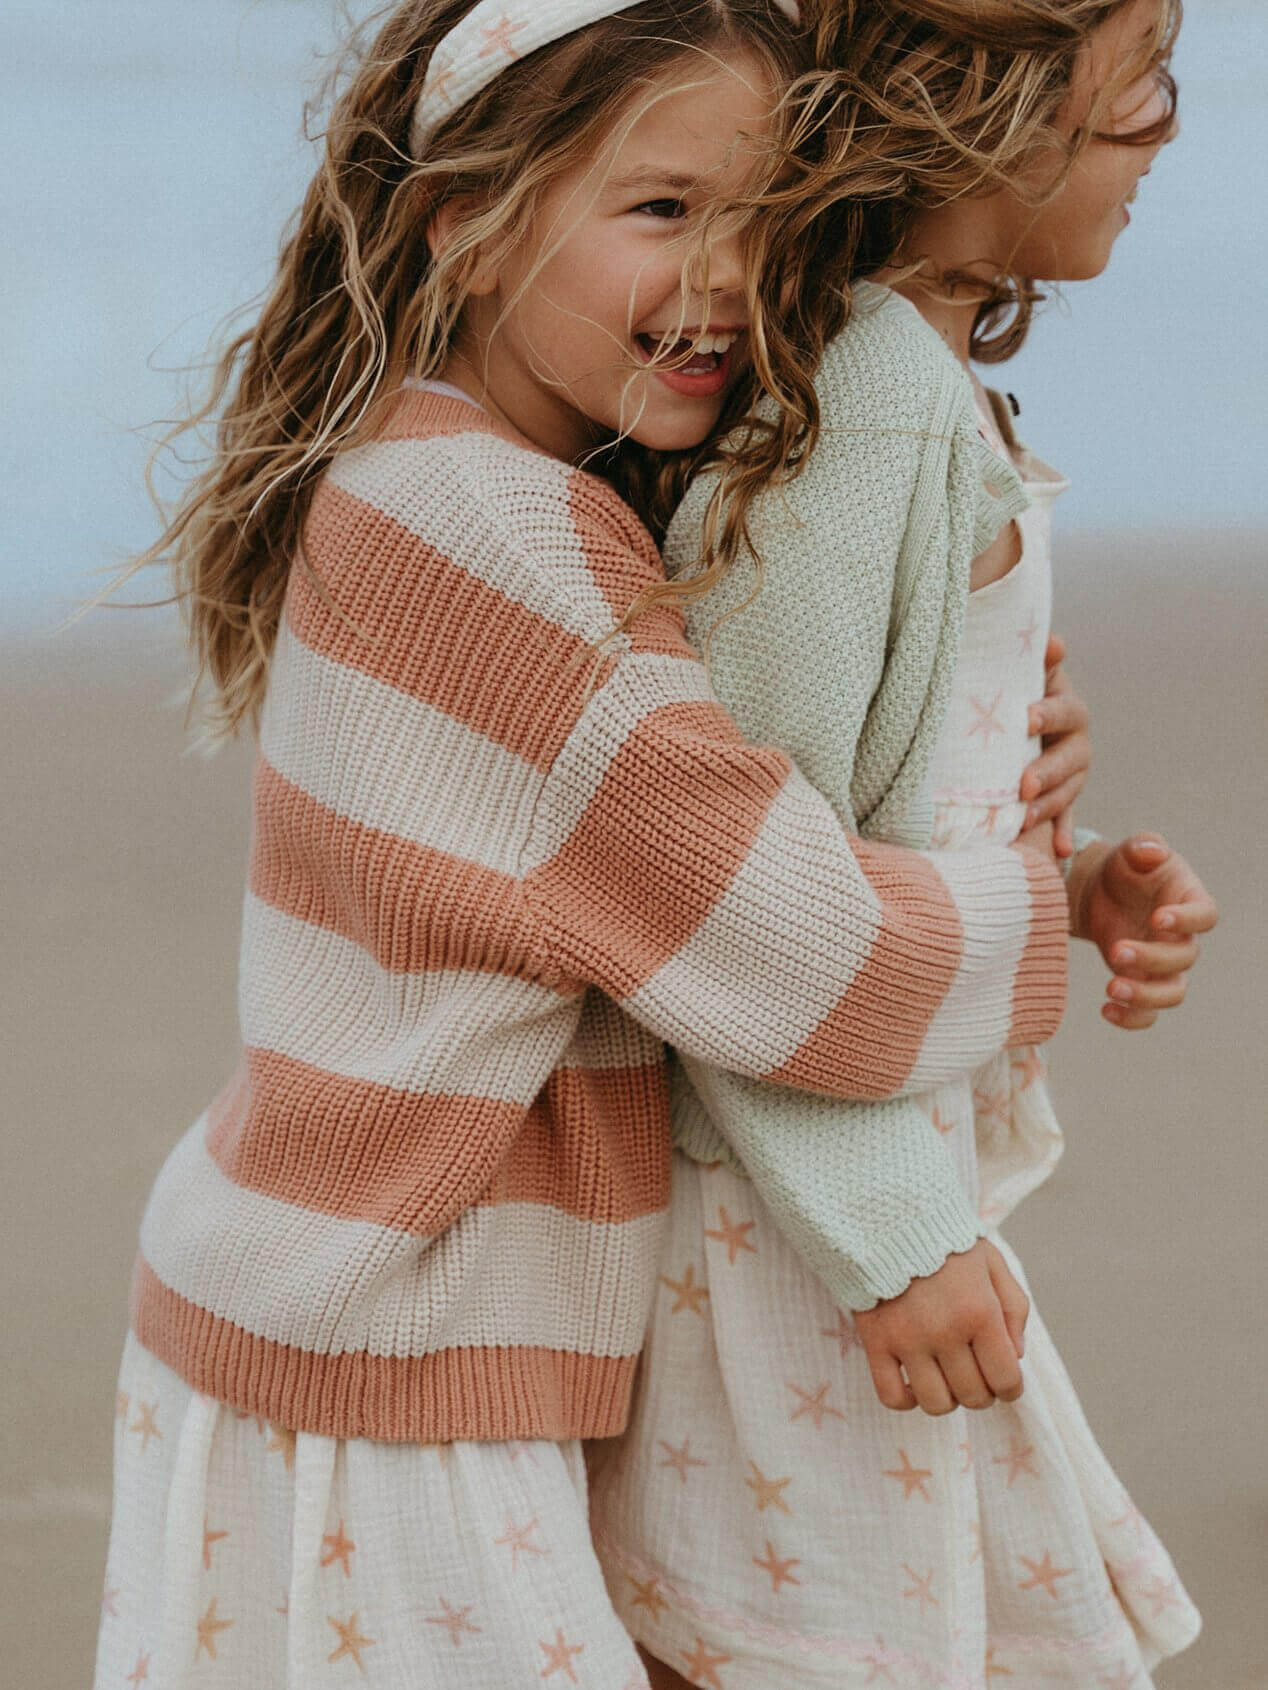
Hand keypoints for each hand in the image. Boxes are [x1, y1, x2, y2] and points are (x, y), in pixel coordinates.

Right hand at [854, 1239, 1028, 1415]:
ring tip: (945, 1375)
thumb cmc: (946, 1242)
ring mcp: (907, 1339)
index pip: (1005, 1379)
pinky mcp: (875, 1341)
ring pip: (936, 1404)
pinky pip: (891, 1397)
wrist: (887, 1217)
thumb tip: (1015, 1356)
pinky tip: (913, 1381)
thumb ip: (1014, 1308)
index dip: (1011, 1388)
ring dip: (947, 1398)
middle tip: (974, 1372)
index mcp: (980, 1312)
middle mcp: (945, 1331)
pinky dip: (907, 1399)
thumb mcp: (992, 1263)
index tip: (1004, 1380)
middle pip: (973, 1396)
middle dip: (982, 1392)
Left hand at [1020, 634, 1089, 858]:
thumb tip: (1052, 640)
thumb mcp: (1022, 676)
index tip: (1024, 719)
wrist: (1018, 724)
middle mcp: (1075, 740)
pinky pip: (1066, 819)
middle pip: (1071, 757)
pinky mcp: (1064, 798)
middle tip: (1023, 784)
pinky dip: (1062, 833)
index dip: (1047, 714)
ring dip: (1048, 806)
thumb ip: (1036, 661)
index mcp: (1066, 708)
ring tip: (1024, 819)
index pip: (1064, 710)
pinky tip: (1061, 851)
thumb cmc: (1014, 694)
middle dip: (1047, 771)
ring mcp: (1072, 772)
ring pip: (1068, 791)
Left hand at [1069, 834, 1218, 1029]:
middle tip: (1117, 950)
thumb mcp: (1130, 851)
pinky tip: (1106, 1010)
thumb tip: (1152, 850)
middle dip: (1152, 958)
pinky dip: (1131, 1018)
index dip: (1187, 920)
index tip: (1158, 918)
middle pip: (1185, 958)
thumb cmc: (1124, 868)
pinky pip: (1148, 1012)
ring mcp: (1164, 964)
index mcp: (1188, 900)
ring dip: (1145, 996)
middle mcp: (1182, 937)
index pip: (1205, 915)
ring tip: (1111, 988)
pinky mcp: (1143, 982)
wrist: (1101, 893)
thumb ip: (1143, 846)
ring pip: (1172, 993)